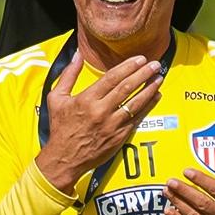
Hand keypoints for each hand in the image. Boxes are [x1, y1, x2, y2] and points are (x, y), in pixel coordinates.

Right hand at [37, 52, 162, 193]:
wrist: (64, 159)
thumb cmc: (60, 128)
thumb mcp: (56, 98)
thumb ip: (68, 74)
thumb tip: (77, 54)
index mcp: (86, 99)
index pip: (112, 78)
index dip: (128, 66)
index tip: (140, 59)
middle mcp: (100, 111)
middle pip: (126, 88)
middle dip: (143, 74)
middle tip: (155, 64)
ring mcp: (111, 125)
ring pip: (135, 103)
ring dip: (149, 89)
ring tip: (159, 78)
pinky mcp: (118, 137)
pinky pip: (136, 119)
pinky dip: (148, 107)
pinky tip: (156, 97)